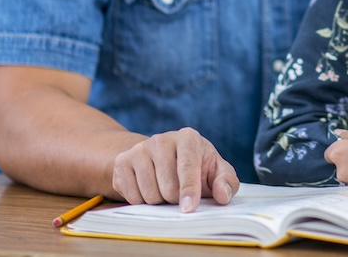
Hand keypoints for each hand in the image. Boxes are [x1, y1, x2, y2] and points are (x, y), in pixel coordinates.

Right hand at [112, 127, 239, 211]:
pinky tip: (149, 189)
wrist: (163, 158)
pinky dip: (142, 201)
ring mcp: (139, 149)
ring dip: (159, 202)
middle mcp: (161, 139)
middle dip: (176, 200)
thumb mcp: (216, 171)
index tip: (189, 208)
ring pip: (149, 194)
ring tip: (165, 190)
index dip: (189, 190)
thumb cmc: (197, 166)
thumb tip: (222, 196)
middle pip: (168, 187)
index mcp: (188, 138)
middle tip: (179, 194)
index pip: (187, 166)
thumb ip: (226, 182)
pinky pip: (131, 196)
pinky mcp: (121, 162)